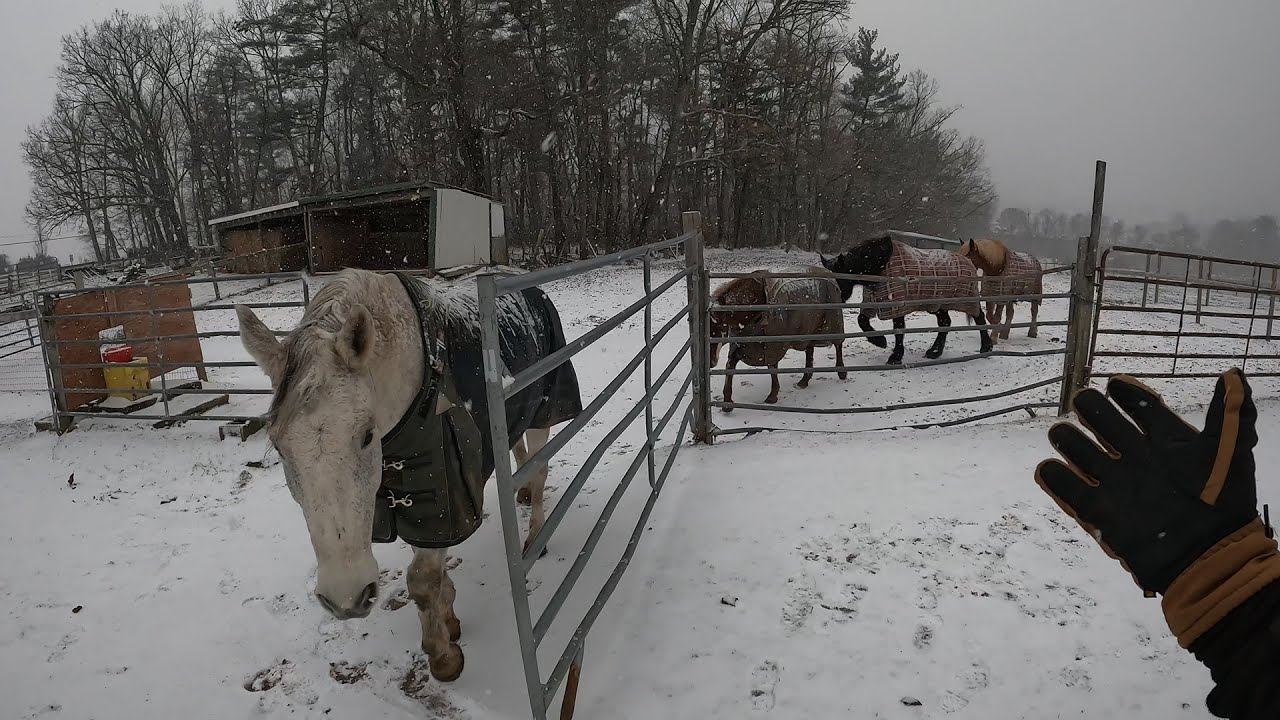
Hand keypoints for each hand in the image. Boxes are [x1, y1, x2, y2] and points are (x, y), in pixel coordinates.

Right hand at [1036, 369, 1259, 594]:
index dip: (1127, 393)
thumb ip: (1229, 414)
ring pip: (1079, 450)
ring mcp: (1116, 483)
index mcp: (1167, 442)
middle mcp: (1137, 458)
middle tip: (1084, 402)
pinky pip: (1066, 488)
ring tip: (1062, 434)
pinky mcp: (1098, 510)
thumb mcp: (1229, 454)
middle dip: (1089, 408)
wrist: (1207, 556)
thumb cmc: (1222, 504)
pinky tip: (1049, 468)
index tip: (1115, 383)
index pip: (1141, 407)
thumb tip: (1234, 373)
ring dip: (1067, 438)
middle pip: (1103, 422)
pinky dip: (1054, 477)